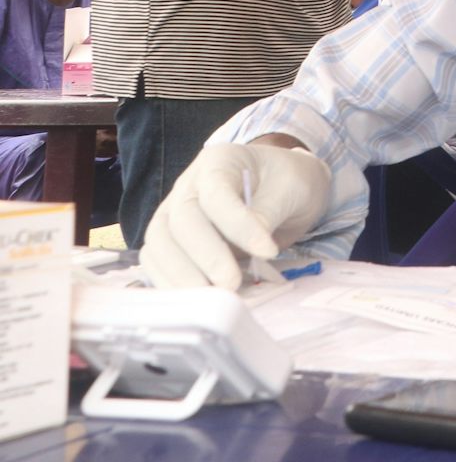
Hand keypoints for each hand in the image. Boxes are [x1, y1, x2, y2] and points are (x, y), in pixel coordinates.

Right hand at [140, 142, 332, 288]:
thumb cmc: (288, 181)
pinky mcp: (172, 240)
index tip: (268, 251)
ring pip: (160, 243)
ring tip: (213, 298)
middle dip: (205, 257)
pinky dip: (170, 282)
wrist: (284, 185)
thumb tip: (252, 247)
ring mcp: (174, 212)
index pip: (217, 194)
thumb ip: (268, 213)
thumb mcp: (292, 187)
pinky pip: (157, 261)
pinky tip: (194, 300)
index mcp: (219, 161)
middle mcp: (188, 185)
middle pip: (181, 221)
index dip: (238, 226)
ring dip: (181, 275)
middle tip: (231, 284)